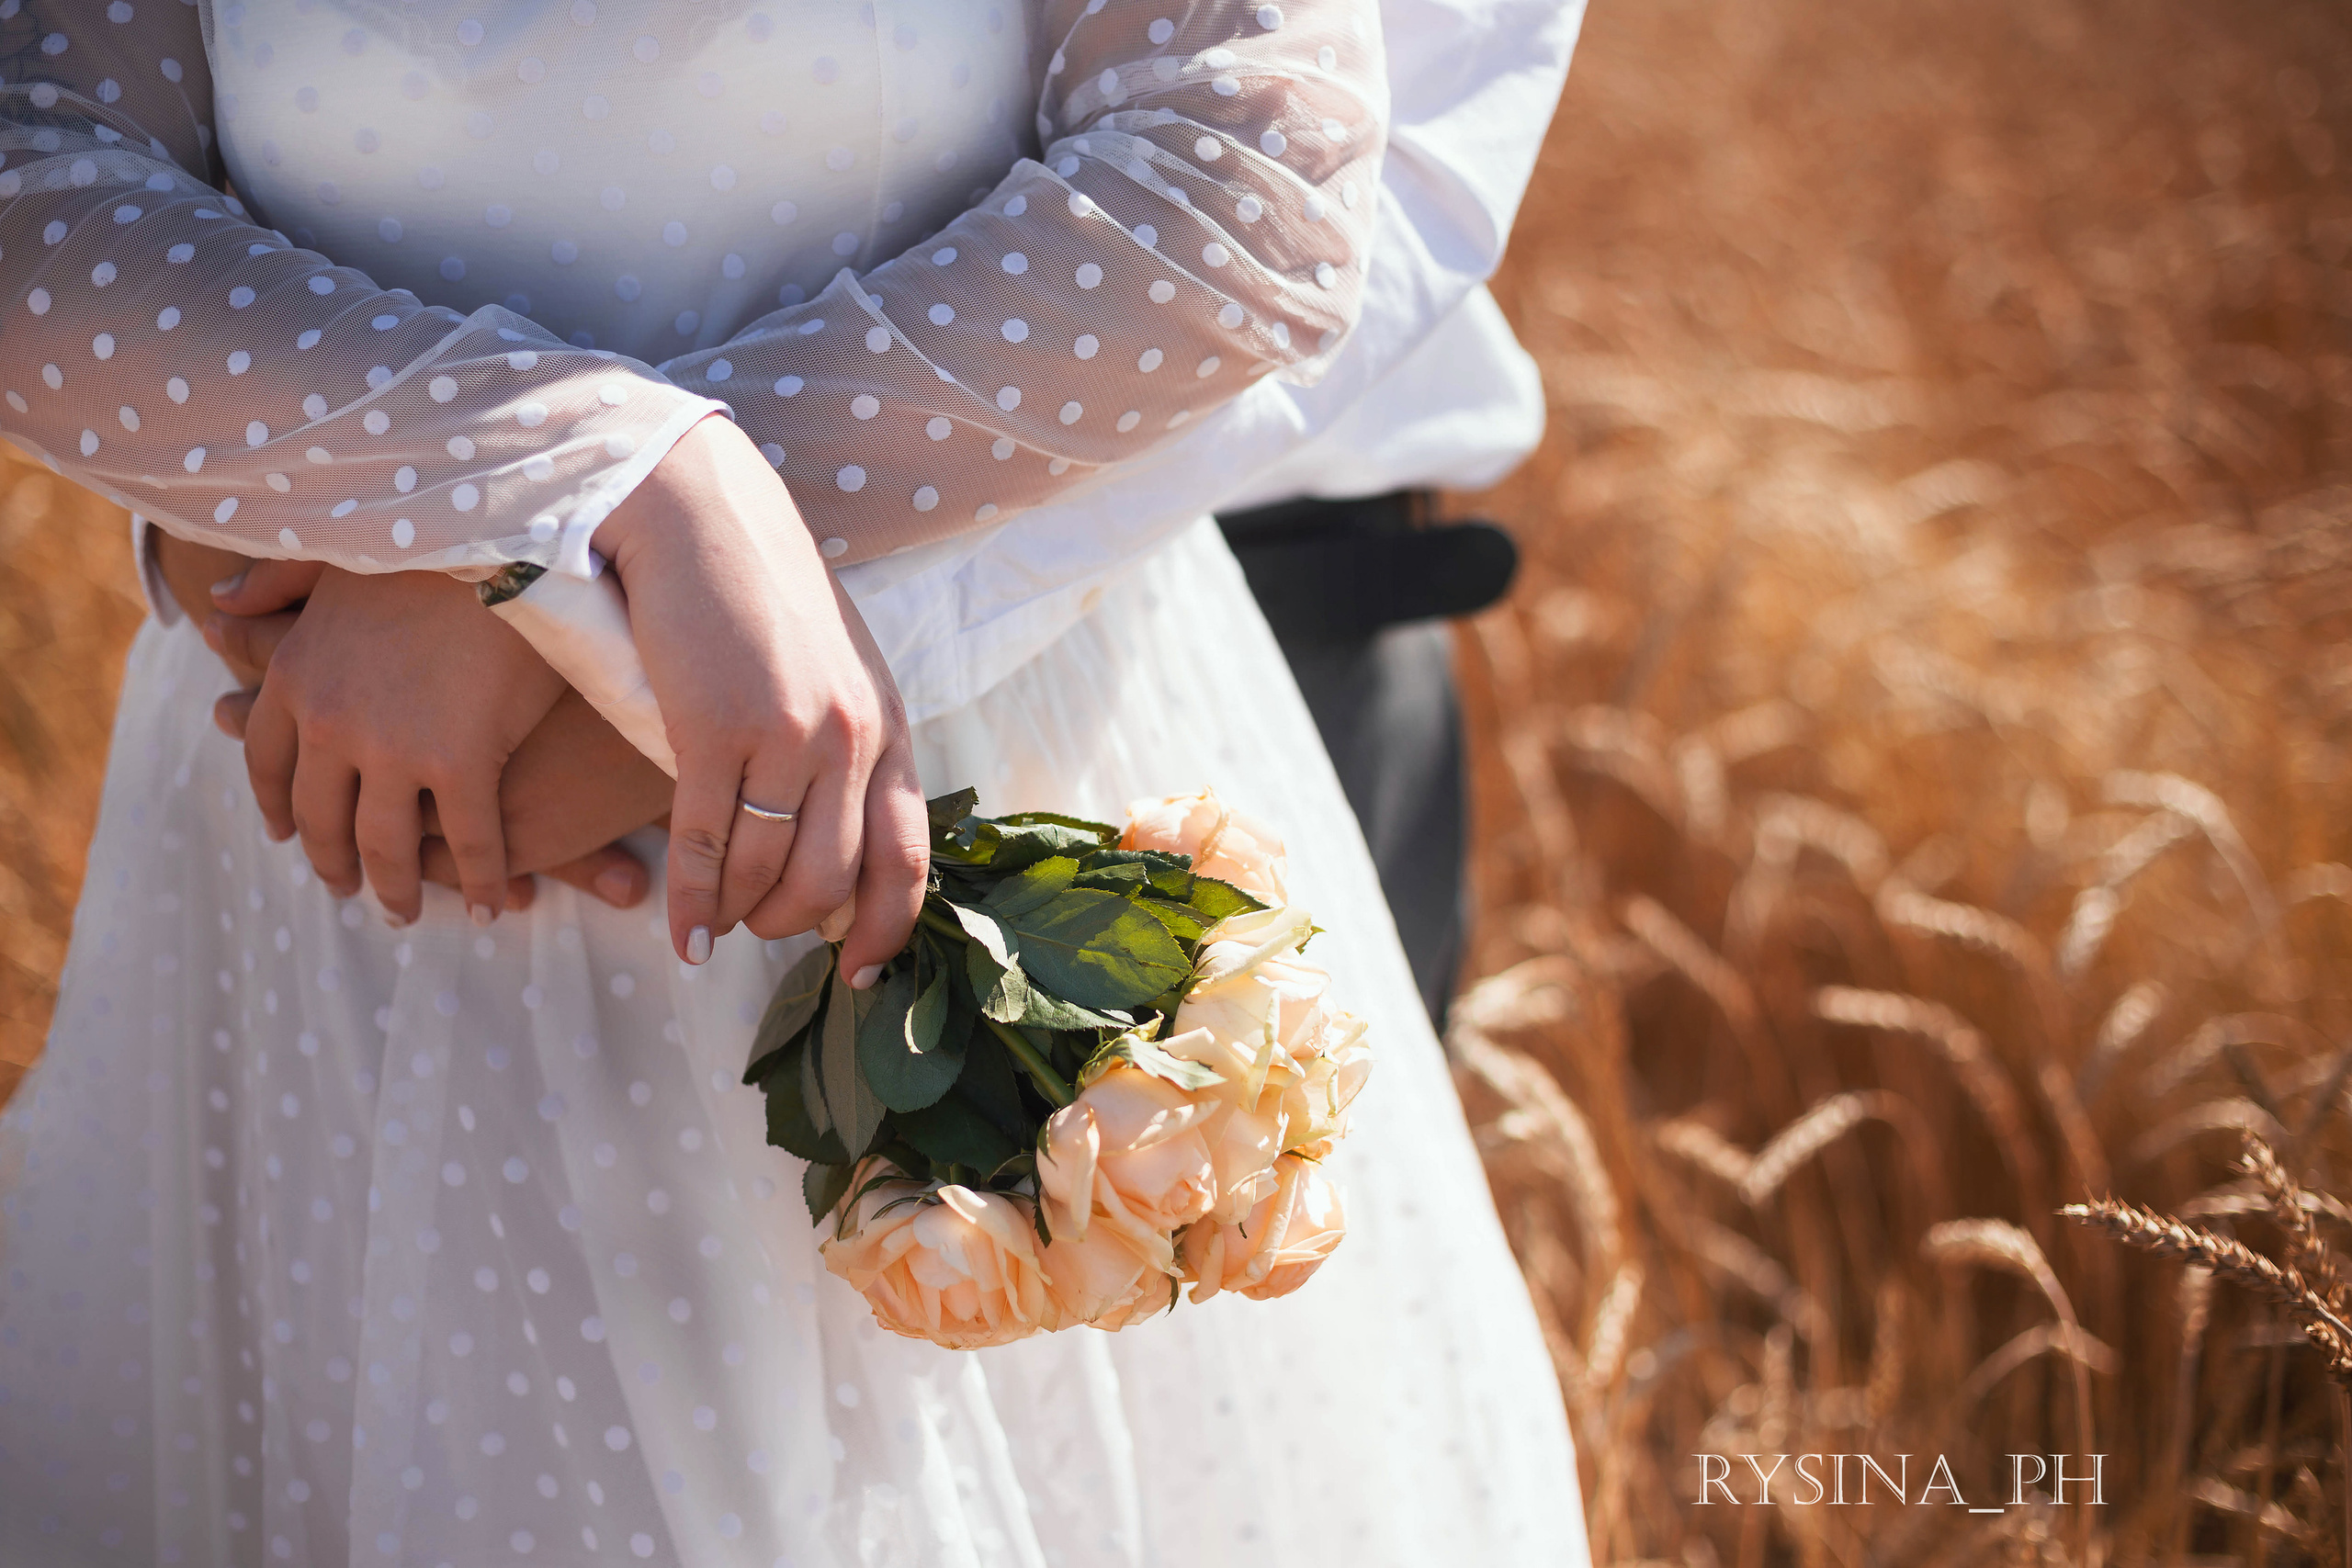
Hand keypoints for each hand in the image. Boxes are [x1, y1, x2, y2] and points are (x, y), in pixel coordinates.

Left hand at [225, 562, 567, 924]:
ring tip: (407, 913)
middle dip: (334, 863)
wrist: (515, 542)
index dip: (281, 808)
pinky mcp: (463, 763)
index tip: (290, 837)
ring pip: (387, 845)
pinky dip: (481, 879)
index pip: (271, 764)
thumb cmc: (440, 545)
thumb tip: (214, 604)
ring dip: (398, 891)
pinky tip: (494, 903)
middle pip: (324, 818)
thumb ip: (277, 584)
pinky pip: (468, 842)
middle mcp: (331, 720)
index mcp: (298, 674)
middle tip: (349, 890)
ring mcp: (395, 747)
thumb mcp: (344, 558)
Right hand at [591, 415, 927, 981]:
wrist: (695, 510)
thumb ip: (846, 738)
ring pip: (771, 871)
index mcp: (888, 722)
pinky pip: (707, 846)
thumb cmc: (757, 588)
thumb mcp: (832, 664)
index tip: (859, 972)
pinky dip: (693, 900)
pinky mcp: (716, 729)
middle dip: (795, 924)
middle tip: (759, 933)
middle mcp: (853, 736)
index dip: (886, 926)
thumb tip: (836, 826)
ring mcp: (788, 735)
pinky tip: (681, 931)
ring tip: (716, 922)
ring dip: (740, 913)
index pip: (909, 854)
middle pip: (836, 878)